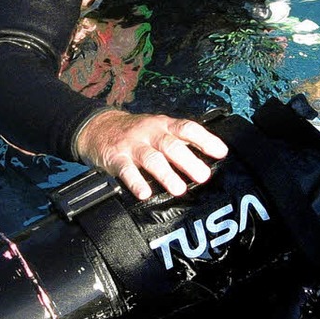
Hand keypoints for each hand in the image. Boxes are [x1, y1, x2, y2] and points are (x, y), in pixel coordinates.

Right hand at [76, 110, 228, 199]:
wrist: (98, 127)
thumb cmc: (138, 134)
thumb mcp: (159, 130)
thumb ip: (181, 142)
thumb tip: (211, 159)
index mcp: (164, 125)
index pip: (188, 128)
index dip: (205, 139)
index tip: (221, 153)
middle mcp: (150, 133)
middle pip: (171, 145)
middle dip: (188, 161)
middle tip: (203, 176)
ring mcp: (132, 145)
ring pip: (151, 158)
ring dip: (166, 174)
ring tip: (179, 189)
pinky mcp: (115, 158)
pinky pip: (126, 170)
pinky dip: (135, 182)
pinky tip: (144, 193)